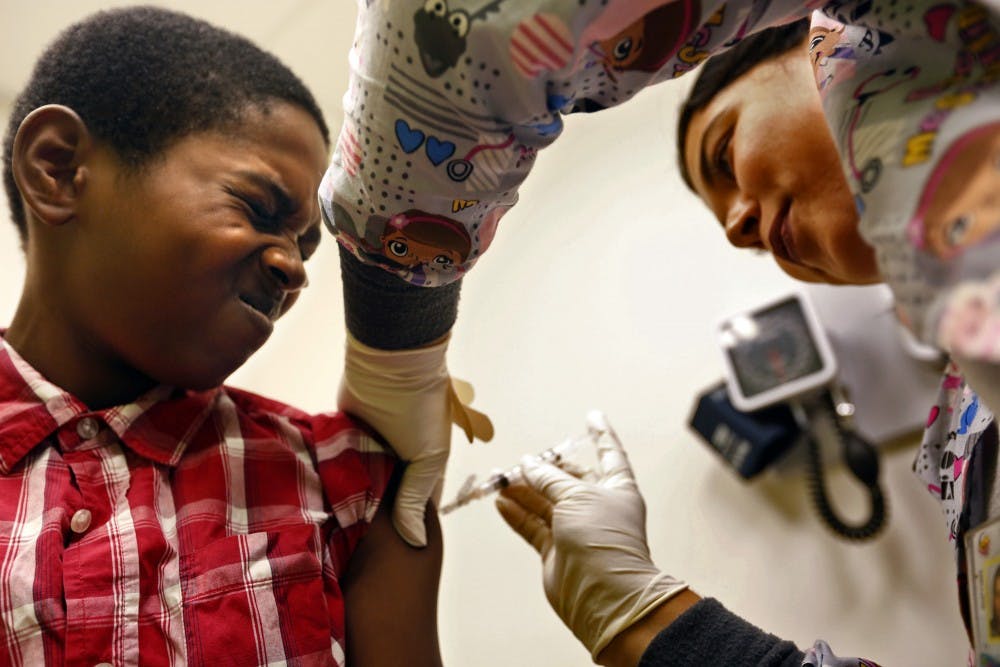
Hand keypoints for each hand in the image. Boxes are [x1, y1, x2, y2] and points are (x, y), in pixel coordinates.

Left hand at [339, 332, 491, 546]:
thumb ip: (416, 499)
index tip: (387, 560)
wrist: (391, 365)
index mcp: (420, 469)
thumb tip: (416, 544)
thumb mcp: (428, 458)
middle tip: (352, 555)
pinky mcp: (342, 439)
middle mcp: (394, 462)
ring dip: (347, 503)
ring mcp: (367, 451)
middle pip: (381, 501)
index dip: (403, 532)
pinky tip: (316, 506)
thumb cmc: (422, 410)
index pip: (413, 509)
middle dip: (371, 521)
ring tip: (330, 538)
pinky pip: (336, 465)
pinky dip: (329, 480)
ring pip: (356, 486)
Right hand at [496, 423, 686, 660]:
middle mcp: (597, 507)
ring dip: (523, 490)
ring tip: (499, 478)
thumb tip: (529, 465)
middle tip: (519, 461)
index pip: (609, 454)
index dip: (600, 434)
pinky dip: (517, 513)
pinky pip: (532, 525)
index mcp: (616, 488)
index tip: (592, 416)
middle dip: (544, 468)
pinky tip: (500, 501)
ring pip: (545, 502)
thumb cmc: (603, 540)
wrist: (602, 594)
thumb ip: (549, 479)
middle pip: (568, 479)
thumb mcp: (577, 496)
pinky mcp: (556, 551)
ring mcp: (576, 529)